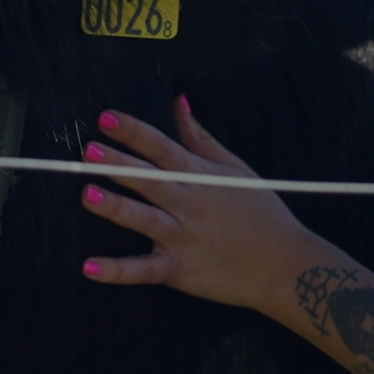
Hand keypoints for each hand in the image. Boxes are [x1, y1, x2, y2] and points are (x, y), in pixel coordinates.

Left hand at [77, 95, 319, 309]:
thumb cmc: (261, 211)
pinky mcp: (179, 270)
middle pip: (149, 180)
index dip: (133, 131)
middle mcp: (188, 204)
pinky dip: (117, 270)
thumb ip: (200, 137)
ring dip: (116, 207)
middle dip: (118, 164)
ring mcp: (183, 238)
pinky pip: (144, 270)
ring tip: (88, 194)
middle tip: (88, 151)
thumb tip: (178, 102)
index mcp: (199, 176)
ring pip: (144, 220)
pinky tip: (88, 267)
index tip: (106, 118)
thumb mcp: (234, 168)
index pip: (161, 147)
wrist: (285, 264)